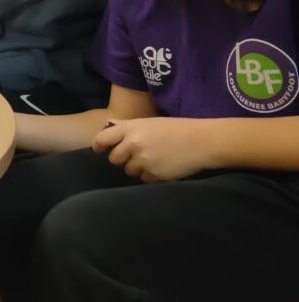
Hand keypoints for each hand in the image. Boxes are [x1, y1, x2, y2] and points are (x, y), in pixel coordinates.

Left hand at [93, 118, 214, 181]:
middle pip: (114, 159)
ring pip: (129, 170)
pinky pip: (144, 179)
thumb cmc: (176, 129)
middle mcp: (133, 144)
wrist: (202, 141)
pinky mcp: (154, 174)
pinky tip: (162, 166)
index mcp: (131, 128)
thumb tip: (108, 128)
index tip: (99, 150)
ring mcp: (143, 160)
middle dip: (122, 159)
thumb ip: (127, 127)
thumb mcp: (149, 122)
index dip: (99, 146)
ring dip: (138, 167)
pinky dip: (151, 175)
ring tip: (154, 159)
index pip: (103, 138)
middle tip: (136, 155)